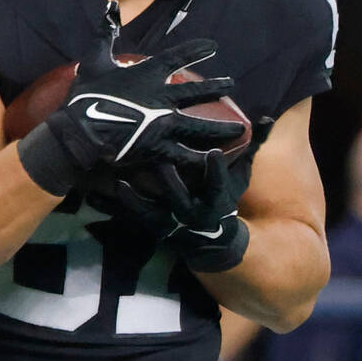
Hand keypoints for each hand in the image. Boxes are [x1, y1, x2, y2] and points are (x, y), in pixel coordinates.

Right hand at [18, 2, 244, 195]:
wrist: (78, 133)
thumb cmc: (86, 95)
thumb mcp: (95, 59)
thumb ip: (107, 33)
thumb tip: (112, 4)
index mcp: (149, 75)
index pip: (179, 57)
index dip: (198, 50)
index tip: (213, 47)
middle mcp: (163, 98)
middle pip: (198, 92)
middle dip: (217, 86)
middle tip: (231, 84)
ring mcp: (164, 125)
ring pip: (201, 127)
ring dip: (221, 127)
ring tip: (238, 129)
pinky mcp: (160, 149)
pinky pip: (186, 155)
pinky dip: (202, 159)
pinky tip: (216, 160)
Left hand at [115, 118, 273, 272]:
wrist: (212, 243)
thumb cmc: (224, 200)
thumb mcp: (241, 176)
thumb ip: (253, 147)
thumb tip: (268, 117)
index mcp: (216, 199)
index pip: (220, 185)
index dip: (217, 171)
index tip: (213, 154)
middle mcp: (193, 213)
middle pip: (180, 198)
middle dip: (170, 181)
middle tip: (158, 161)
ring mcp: (171, 223)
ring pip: (151, 210)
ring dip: (135, 196)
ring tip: (119, 179)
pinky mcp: (151, 227)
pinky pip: (128, 217)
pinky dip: (112, 205)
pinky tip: (94, 194)